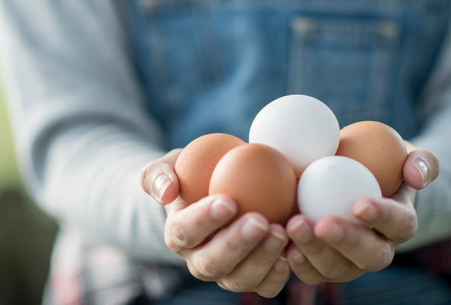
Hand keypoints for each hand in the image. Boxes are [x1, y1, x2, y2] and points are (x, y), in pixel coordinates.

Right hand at [140, 149, 290, 296]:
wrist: (224, 188)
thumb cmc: (198, 172)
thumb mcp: (174, 164)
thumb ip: (160, 174)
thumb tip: (166, 192)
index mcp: (178, 235)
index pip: (185, 231)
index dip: (204, 220)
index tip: (228, 201)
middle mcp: (199, 261)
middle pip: (212, 262)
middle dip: (236, 244)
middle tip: (260, 220)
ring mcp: (227, 273)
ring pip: (239, 279)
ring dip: (261, 259)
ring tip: (280, 232)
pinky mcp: (253, 278)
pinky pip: (264, 286)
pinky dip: (277, 274)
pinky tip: (290, 253)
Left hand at [285, 144, 438, 283]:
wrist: (350, 178)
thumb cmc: (379, 162)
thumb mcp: (404, 153)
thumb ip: (420, 160)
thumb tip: (417, 177)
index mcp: (401, 222)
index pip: (399, 224)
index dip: (382, 217)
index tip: (359, 205)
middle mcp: (379, 249)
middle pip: (369, 256)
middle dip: (346, 242)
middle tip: (322, 223)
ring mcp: (351, 262)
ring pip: (337, 268)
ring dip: (315, 251)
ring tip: (294, 226)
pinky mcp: (322, 266)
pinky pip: (312, 272)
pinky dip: (297, 261)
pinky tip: (282, 244)